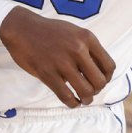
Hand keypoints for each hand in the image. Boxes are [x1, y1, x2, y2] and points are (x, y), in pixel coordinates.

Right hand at [0, 7, 114, 107]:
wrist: (22, 28)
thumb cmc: (49, 31)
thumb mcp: (74, 32)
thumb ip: (88, 48)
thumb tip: (100, 72)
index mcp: (87, 38)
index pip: (109, 66)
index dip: (107, 78)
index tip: (100, 81)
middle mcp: (77, 49)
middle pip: (100, 81)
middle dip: (97, 90)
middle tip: (90, 91)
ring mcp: (62, 62)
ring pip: (85, 91)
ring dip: (87, 99)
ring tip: (83, 99)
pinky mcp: (47, 73)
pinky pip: (66, 96)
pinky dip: (72, 103)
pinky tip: (72, 102)